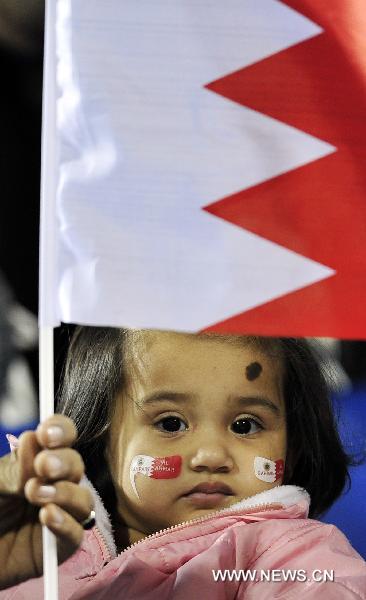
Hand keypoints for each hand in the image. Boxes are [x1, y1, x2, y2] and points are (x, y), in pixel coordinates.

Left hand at [0, 415, 92, 589]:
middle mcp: (53, 484)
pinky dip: (65, 523)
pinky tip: (47, 517)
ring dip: (65, 492)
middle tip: (42, 465)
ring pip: (83, 499)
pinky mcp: (59, 548)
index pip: (60, 437)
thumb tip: (33, 440)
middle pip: (75, 466)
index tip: (46, 433)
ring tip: (36, 495)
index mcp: (35, 461)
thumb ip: (11, 469)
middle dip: (63, 462)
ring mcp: (59, 515)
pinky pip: (76, 534)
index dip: (60, 430)